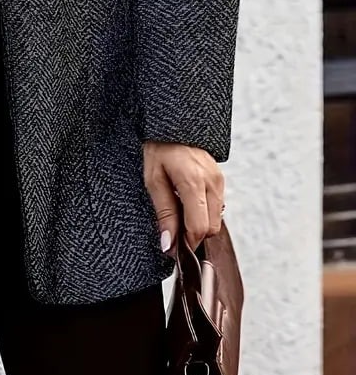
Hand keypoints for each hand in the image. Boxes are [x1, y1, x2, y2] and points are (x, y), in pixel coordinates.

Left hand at [143, 141, 225, 256]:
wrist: (174, 125)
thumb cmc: (159, 149)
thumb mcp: (153, 181)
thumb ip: (164, 213)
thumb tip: (168, 245)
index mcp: (193, 182)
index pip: (198, 227)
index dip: (187, 244)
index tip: (174, 250)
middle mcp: (212, 182)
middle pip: (211, 228)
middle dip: (193, 235)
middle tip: (173, 230)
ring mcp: (219, 180)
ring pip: (216, 219)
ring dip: (199, 224)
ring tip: (178, 212)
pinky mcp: (221, 179)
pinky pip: (217, 207)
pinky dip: (204, 213)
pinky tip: (187, 203)